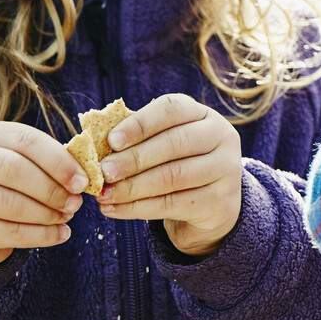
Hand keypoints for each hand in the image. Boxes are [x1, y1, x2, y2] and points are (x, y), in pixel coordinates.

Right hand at [0, 121, 85, 264]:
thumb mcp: (17, 160)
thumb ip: (47, 160)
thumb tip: (86, 175)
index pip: (25, 140)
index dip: (58, 161)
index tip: (82, 181)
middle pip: (14, 170)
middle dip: (51, 189)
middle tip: (75, 203)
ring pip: (9, 204)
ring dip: (47, 214)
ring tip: (66, 218)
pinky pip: (5, 232)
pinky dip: (39, 236)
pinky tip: (59, 235)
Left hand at [96, 94, 243, 256]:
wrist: (212, 206)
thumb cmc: (177, 166)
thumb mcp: (164, 145)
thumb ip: (138, 140)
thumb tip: (95, 146)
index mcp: (204, 115)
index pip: (172, 109)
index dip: (140, 123)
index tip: (111, 140)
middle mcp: (222, 138)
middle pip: (174, 143)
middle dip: (134, 159)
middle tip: (103, 172)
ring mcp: (225, 170)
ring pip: (173, 176)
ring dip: (132, 187)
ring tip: (104, 195)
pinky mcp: (220, 201)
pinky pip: (172, 204)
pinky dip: (138, 208)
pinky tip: (114, 210)